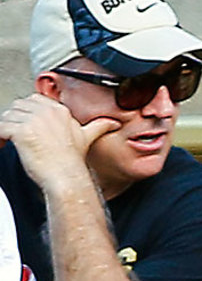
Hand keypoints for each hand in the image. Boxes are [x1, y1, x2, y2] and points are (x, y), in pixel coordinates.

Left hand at [0, 93, 116, 194]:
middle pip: (18, 106)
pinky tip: (3, 145)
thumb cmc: (73, 162)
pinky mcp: (22, 131)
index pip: (34, 101)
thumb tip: (112, 123)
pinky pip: (1, 127)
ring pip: (7, 116)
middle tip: (16, 135)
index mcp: (59, 111)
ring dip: (5, 129)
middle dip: (14, 120)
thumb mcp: (87, 139)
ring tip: (8, 141)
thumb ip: (98, 127)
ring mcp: (34, 121)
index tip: (27, 127)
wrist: (67, 179)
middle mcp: (46, 112)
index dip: (28, 114)